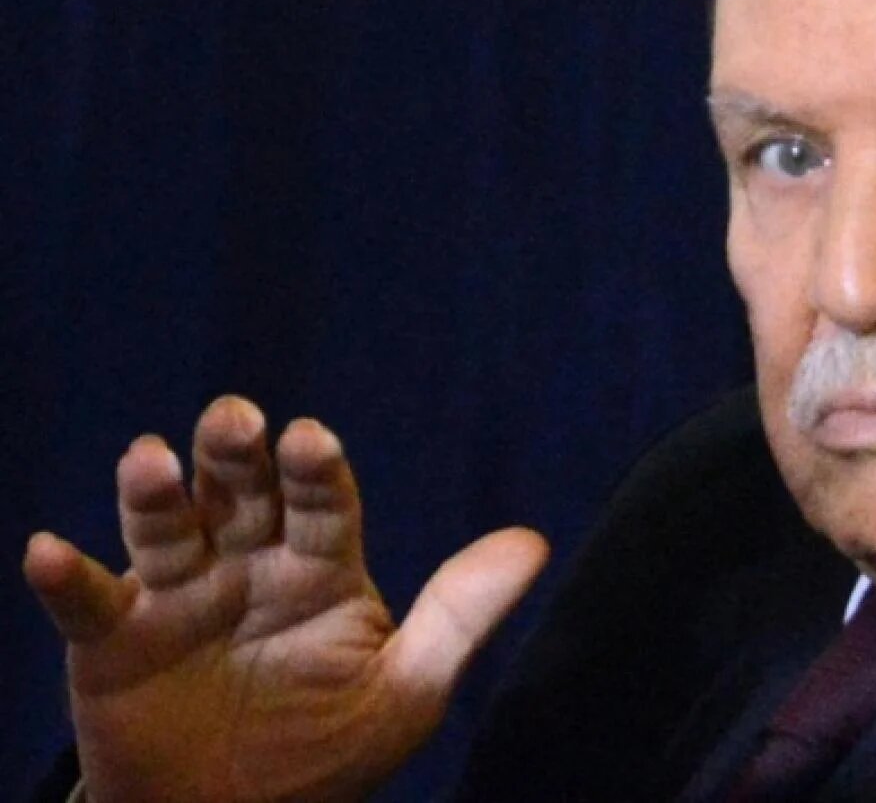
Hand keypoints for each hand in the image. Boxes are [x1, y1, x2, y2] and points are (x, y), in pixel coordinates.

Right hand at [23, 396, 548, 802]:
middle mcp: (249, 562)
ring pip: (167, 526)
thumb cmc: (329, 749)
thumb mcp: (406, 690)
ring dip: (154, 493)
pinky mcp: (114, 640)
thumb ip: (463, 614)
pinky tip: (47, 553)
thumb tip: (535, 541)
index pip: (326, 503)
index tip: (312, 439)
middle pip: (242, 492)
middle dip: (235, 453)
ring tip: (146, 460)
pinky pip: (86, 602)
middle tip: (234, 418)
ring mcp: (179, 595)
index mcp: (321, 567)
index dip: (318, 471)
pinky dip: (66, 578)